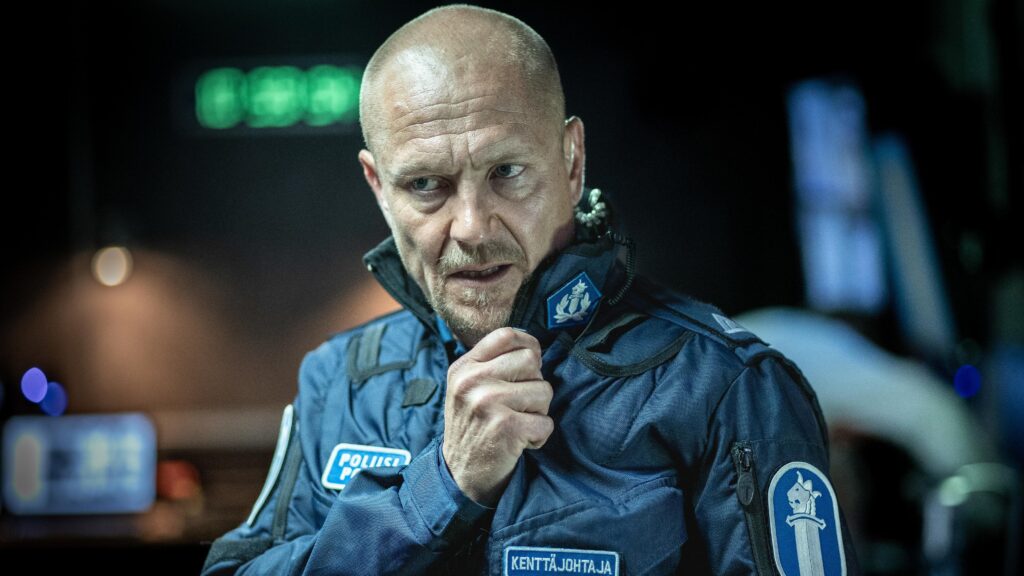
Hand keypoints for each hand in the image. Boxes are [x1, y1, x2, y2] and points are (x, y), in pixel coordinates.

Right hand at [441, 327, 553, 505]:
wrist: (461, 474)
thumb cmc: (473, 428)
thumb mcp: (467, 388)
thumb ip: (491, 364)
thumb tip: (532, 347)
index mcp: (464, 368)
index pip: (506, 335)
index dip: (529, 346)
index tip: (530, 365)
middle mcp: (472, 381)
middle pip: (531, 361)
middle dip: (535, 384)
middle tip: (520, 405)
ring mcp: (488, 403)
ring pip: (544, 391)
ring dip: (538, 413)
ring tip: (517, 425)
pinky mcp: (506, 427)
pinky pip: (546, 422)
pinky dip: (539, 436)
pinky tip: (520, 442)